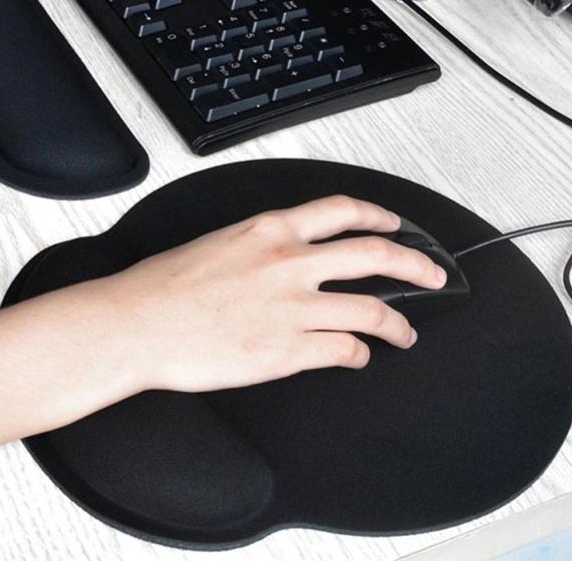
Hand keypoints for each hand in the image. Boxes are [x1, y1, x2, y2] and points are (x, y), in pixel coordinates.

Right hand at [102, 195, 446, 392]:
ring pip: (371, 311)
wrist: (138, 322)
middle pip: (375, 254)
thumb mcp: (219, 242)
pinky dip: (358, 356)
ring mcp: (294, 307)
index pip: (342, 211)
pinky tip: (357, 359)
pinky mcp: (288, 350)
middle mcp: (291, 263)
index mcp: (270, 230)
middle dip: (415, 264)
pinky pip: (343, 352)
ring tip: (405, 334)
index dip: (378, 215)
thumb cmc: (165, 284)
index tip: (394, 223)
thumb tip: (289, 255)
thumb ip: (262, 245)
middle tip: (433, 275)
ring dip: (397, 325)